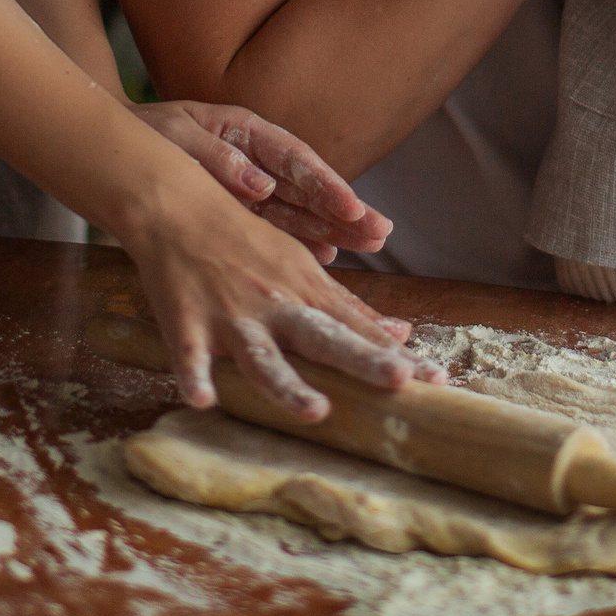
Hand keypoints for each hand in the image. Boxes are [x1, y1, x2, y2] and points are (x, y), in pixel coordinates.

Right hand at [119, 188, 443, 419]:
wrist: (177, 204)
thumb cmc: (242, 238)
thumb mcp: (299, 267)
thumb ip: (345, 306)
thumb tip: (399, 334)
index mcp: (305, 290)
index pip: (359, 329)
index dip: (397, 355)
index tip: (439, 380)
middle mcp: (276, 304)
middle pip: (325, 338)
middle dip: (363, 360)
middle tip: (402, 382)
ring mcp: (231, 315)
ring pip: (263, 356)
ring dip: (288, 385)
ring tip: (316, 412)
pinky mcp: (186, 321)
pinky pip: (189, 355)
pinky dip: (194, 376)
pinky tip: (202, 401)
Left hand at [132, 99, 392, 262]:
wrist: (114, 151)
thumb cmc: (144, 134)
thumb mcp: (175, 134)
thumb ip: (216, 158)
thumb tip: (259, 185)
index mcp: (245, 130)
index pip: (293, 159)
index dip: (326, 184)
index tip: (351, 207)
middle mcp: (256, 159)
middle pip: (307, 187)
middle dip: (343, 209)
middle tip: (380, 232)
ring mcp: (250, 186)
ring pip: (299, 210)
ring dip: (334, 227)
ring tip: (370, 244)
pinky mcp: (238, 211)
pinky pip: (274, 230)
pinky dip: (300, 243)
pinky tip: (326, 258)